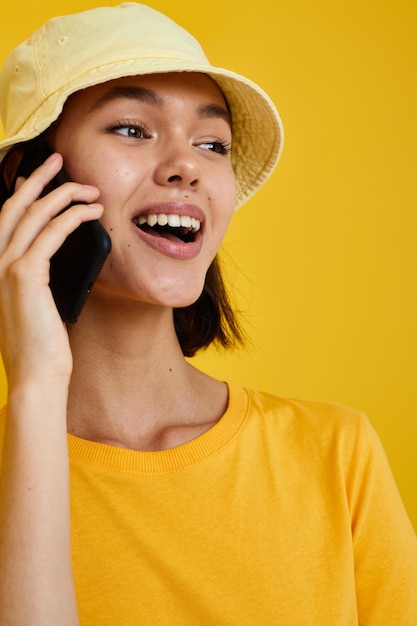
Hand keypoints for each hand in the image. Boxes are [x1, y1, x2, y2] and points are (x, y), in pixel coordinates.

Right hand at [0, 152, 102, 386]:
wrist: (36, 376)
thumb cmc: (41, 346)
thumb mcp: (37, 304)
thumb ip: (40, 277)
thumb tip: (60, 254)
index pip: (7, 220)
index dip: (24, 193)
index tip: (44, 177)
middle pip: (14, 206)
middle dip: (38, 178)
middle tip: (60, 160)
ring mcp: (6, 267)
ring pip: (34, 215)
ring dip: (64, 196)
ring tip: (90, 190)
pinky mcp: (25, 275)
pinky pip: (51, 234)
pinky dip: (73, 218)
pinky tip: (91, 214)